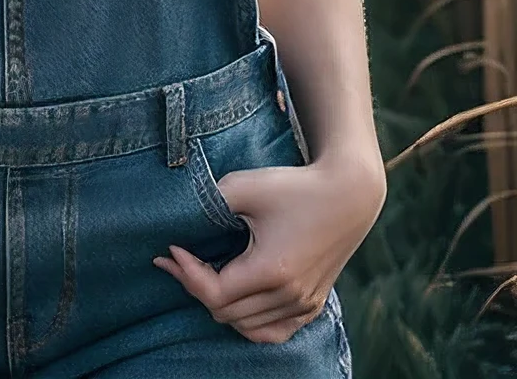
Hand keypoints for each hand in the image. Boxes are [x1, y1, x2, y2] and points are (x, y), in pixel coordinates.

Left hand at [153, 153, 385, 342]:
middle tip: (178, 258)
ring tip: (202, 273)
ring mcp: (303, 305)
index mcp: (272, 270)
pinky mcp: (312, 306)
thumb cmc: (295, 187)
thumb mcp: (246, 186)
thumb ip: (209, 202)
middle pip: (225, 312)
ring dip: (219, 303)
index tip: (170, 249)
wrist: (348, 194)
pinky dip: (248, 322)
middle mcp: (289, 296)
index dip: (186, 273)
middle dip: (195, 285)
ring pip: (245, 327)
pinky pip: (272, 332)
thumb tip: (179, 219)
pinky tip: (235, 297)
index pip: (214, 294)